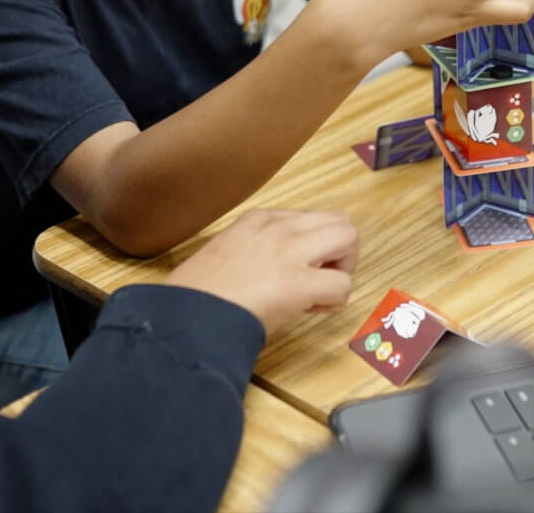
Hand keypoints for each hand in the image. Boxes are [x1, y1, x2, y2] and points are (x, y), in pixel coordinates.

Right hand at [164, 209, 359, 337]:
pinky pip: (343, 285)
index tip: (292, 269)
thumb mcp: (221, 252)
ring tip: (321, 291)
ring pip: (348, 238)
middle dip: (339, 251)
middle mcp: (279, 228)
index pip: (306, 218)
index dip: (309, 246)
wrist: (184, 316)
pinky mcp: (300, 283)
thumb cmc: (195, 295)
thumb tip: (268, 271)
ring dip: (344, 268)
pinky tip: (311, 310)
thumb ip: (251, 250)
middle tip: (320, 277)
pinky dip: (335, 300)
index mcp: (257, 219)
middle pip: (338, 220)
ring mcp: (291, 251)